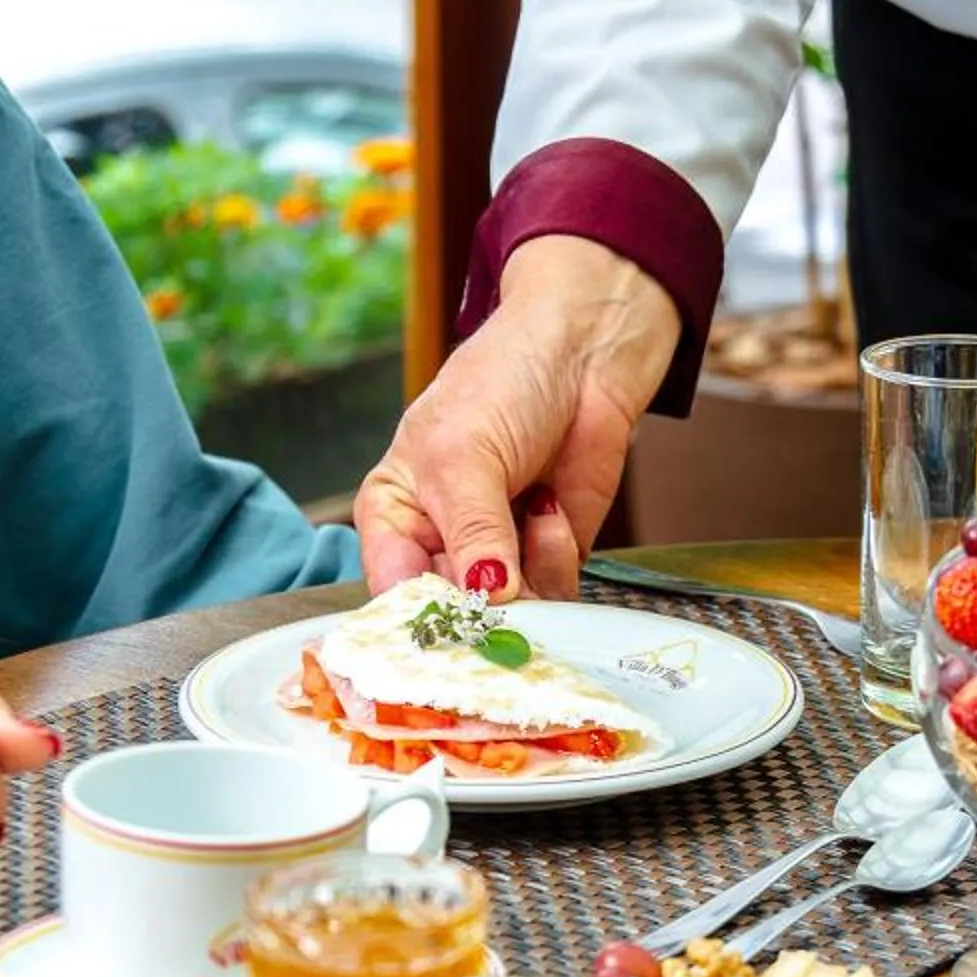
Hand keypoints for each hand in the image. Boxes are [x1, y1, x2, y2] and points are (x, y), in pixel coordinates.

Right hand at [355, 235, 679, 601]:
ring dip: (529, 577)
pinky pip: (553, 595)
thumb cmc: (503, 380)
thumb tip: (483, 597)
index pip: (391, 590)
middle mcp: (441, 541)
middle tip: (504, 586)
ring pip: (507, 615)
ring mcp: (498, 552)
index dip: (416, 617)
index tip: (450, 624)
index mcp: (395, 514)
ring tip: (536, 512)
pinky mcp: (550, 555)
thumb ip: (471, 533)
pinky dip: (558, 561)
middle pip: (451, 615)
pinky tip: (554, 512)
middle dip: (481, 608)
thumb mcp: (465, 456)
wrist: (586, 352)